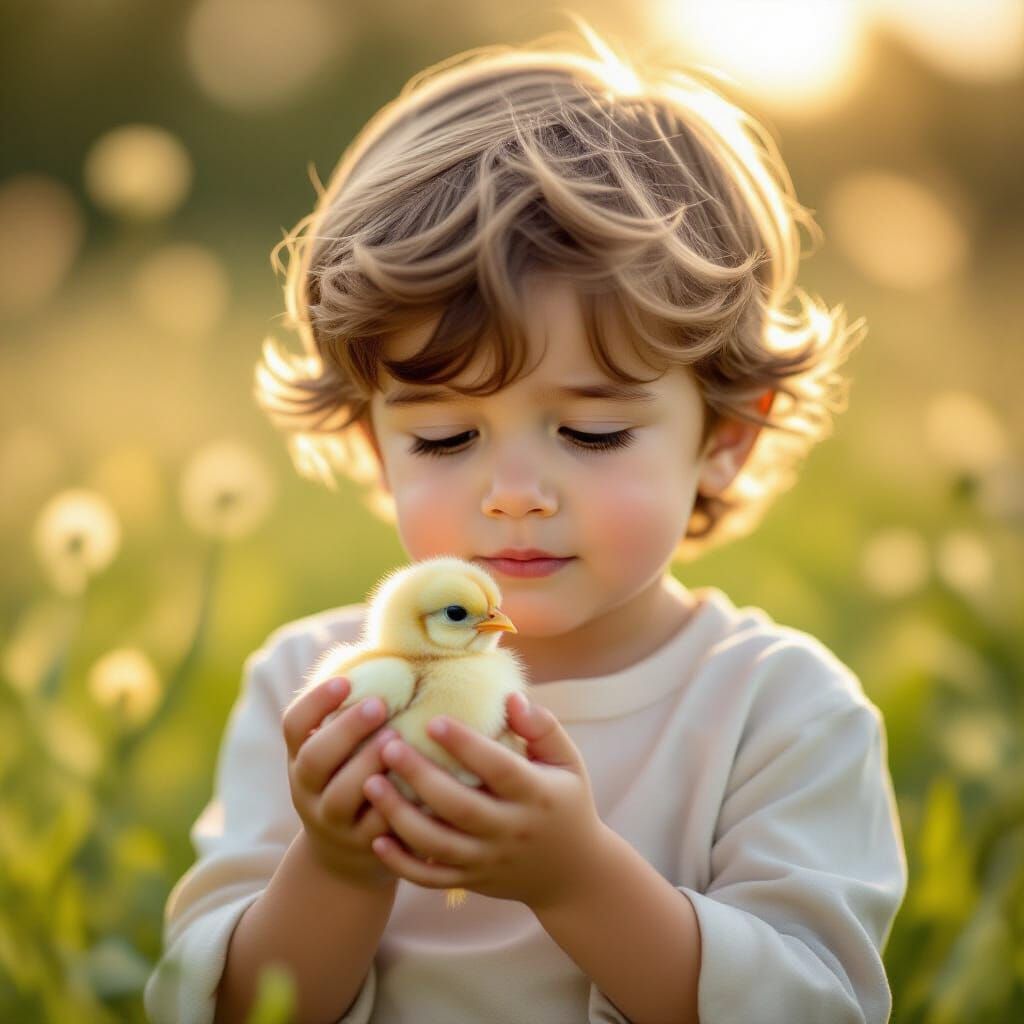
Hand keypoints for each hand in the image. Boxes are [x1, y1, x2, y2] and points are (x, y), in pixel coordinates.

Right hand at [283, 676, 400, 891]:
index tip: (344, 679)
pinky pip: (376, 827)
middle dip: (346, 730)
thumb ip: (356, 713)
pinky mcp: (362, 847)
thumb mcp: (339, 752)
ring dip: (368, 766)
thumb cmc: (352, 780)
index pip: (294, 726)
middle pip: (315, 761)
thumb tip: (393, 651)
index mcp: (300, 758)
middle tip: (379, 703)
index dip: (315, 703)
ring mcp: (332, 822)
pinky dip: (394, 805)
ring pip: (342, 797)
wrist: (344, 858)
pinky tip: (418, 782)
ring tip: (398, 738)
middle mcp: (308, 790)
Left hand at [362, 692, 604, 910]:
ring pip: (437, 845)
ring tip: (370, 784)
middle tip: (387, 746)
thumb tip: (511, 697)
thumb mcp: (567, 762)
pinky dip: (401, 864)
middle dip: (420, 777)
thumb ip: (543, 727)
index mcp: (536, 795)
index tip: (433, 719)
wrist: (573, 874)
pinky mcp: (471, 881)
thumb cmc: (566, 802)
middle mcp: (510, 830)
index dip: (466, 745)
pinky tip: (375, 838)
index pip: (498, 768)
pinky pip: (431, 877)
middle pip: (459, 807)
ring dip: (400, 817)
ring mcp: (488, 860)